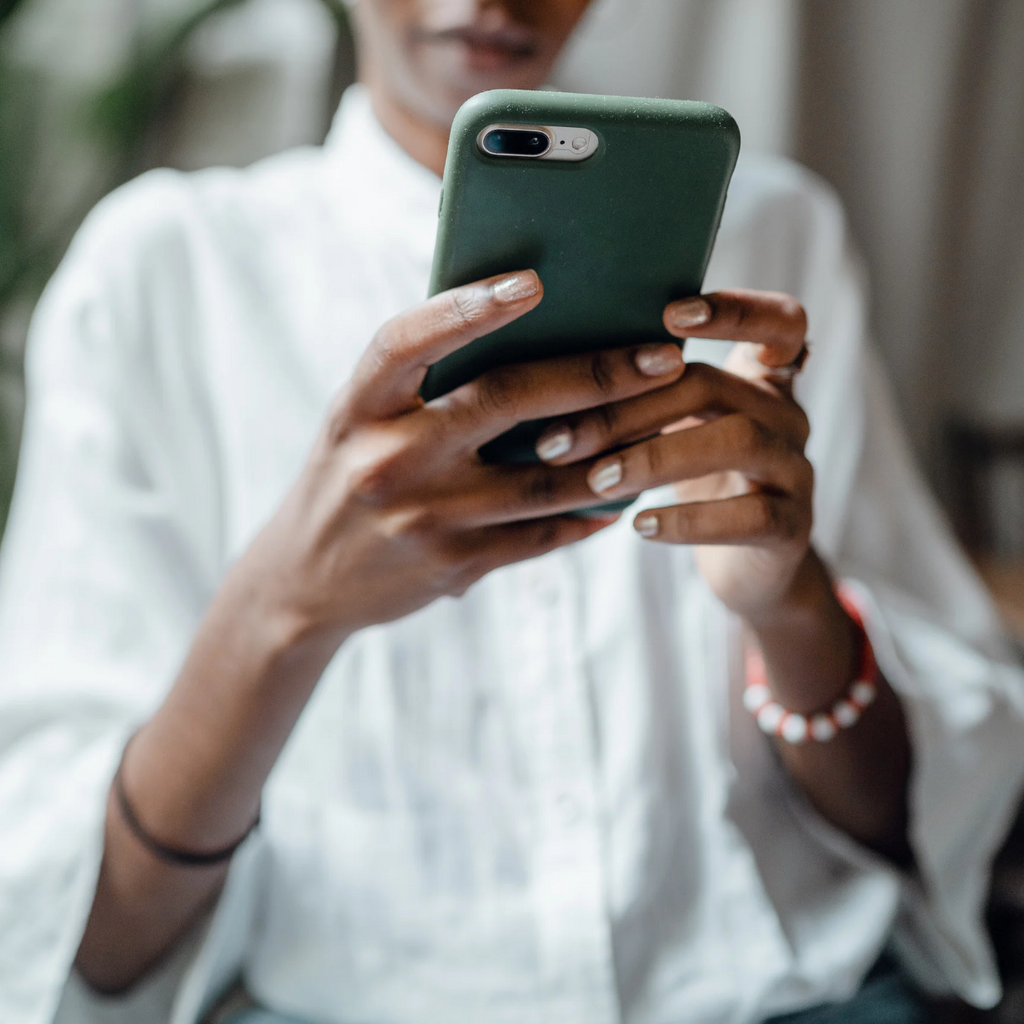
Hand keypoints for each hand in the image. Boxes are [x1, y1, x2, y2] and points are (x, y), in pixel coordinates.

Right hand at [239, 269, 688, 642]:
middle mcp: (386, 459)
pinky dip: (586, 512)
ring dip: (615, 450)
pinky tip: (623, 494)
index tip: (535, 281)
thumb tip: (525, 331)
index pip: (407, 342)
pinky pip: (539, 534)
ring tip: (668, 420)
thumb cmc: (345, 478)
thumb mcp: (359, 422)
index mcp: (357, 408)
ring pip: (542, 477)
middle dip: (594, 375)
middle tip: (662, 357)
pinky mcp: (452, 566)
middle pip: (503, 402)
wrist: (302, 583)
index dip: (467, 308)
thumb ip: (420, 384)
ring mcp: (422, 518)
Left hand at [533, 288, 812, 621]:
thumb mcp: (674, 428)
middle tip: (560, 439)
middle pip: (714, 385)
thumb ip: (643, 391)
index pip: (779, 320)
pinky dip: (690, 520)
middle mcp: (787, 414)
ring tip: (597, 481)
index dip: (735, 310)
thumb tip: (548, 366)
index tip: (669, 315)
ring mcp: (797, 470)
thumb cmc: (694, 481)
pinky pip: (750, 515)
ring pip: (739, 441)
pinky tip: (640, 526)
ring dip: (656, 458)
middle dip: (628, 409)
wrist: (745, 567)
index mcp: (761, 378)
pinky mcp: (793, 527)